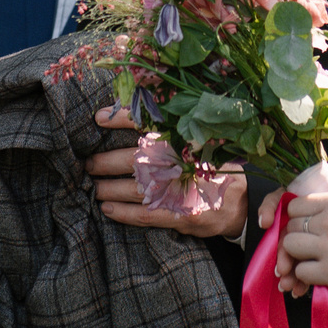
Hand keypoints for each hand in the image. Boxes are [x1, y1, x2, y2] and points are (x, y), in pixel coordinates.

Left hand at [86, 108, 248, 238]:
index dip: (122, 119)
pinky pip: (144, 215)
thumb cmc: (212, 168)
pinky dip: (123, 212)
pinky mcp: (181, 216)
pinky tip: (107, 207)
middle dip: (107, 160)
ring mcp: (182, 191)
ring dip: (109, 187)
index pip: (150, 123)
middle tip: (88, 161)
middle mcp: (184, 163)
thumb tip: (126, 111)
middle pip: (135, 159)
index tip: (98, 118)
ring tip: (93, 184)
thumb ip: (171, 129)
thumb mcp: (199, 141)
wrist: (240, 203)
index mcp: (187, 140)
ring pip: (135, 188)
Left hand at [275, 182, 327, 306]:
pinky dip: (304, 278)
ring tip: (307, 265)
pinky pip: (300, 271)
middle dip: (293, 238)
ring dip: (295, 258)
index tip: (302, 230)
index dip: (296, 218)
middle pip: (291, 224)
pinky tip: (317, 279)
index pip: (299, 203)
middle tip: (303, 252)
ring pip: (289, 246)